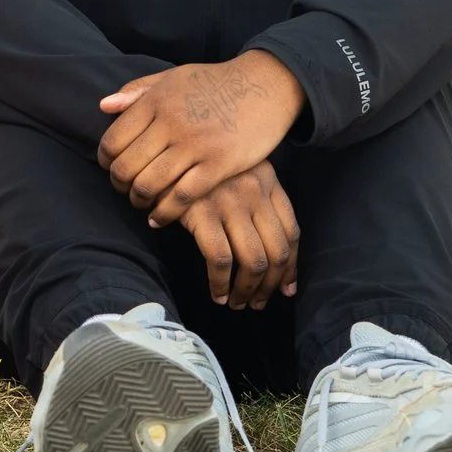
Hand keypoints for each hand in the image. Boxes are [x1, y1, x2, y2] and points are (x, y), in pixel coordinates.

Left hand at [98, 50, 303, 211]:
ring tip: (141, 203)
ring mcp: (195, 145)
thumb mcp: (174, 77)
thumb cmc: (216, 83)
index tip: (110, 167)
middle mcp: (171, 124)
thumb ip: (138, 90)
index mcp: (155, 102)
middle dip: (119, 184)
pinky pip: (181, 197)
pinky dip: (164, 213)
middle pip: (126, 167)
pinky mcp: (219, 164)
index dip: (105, 160)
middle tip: (124, 190)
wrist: (266, 86)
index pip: (113, 140)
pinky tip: (159, 218)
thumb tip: (104, 106)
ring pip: (149, 184)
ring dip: (139, 200)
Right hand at [153, 161, 299, 310]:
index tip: (286, 288)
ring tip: (238, 303)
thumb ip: (253, 198)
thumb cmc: (195, 164)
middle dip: (271, 285)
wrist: (160, 148)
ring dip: (248, 290)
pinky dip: (221, 283)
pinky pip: (220, 260)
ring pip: (254, 261)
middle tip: (259, 302)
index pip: (291, 232)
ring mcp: (230, 203)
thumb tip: (268, 250)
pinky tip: (217, 294)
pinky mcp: (202, 213)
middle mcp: (255, 192)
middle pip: (277, 251)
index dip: (291, 267)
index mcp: (268, 181)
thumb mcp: (234, 170)